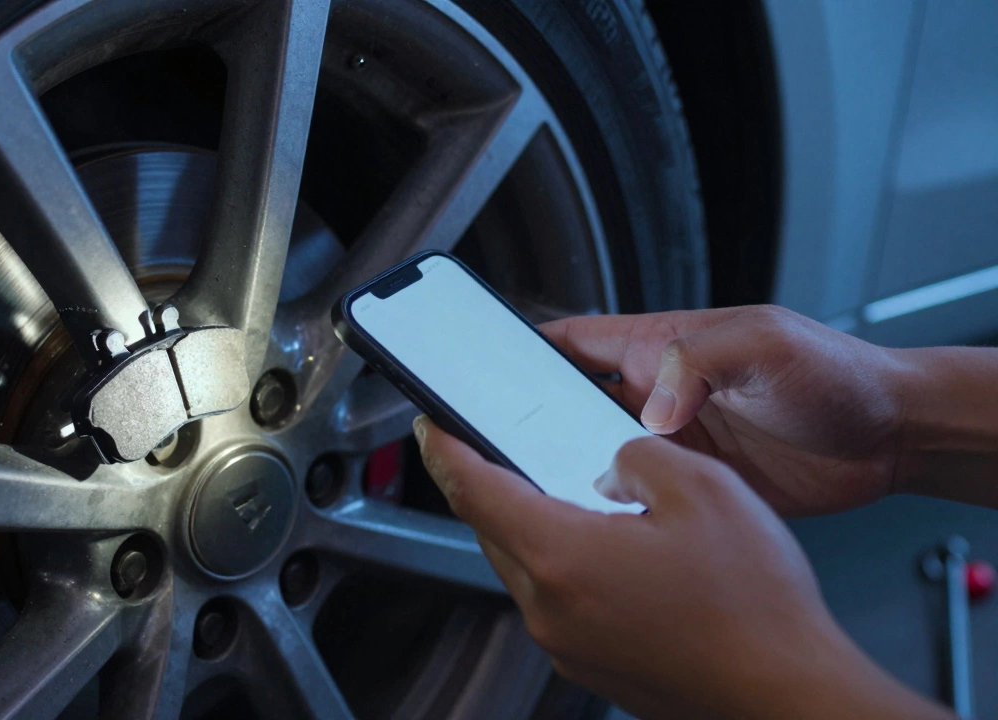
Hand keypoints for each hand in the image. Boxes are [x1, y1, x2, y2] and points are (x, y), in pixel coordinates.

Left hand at [415, 420, 952, 719]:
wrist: (789, 695)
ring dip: (531, 526)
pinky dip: (563, 566)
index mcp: (562, 557)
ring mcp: (568, 645)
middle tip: (500, 449)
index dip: (445, 450)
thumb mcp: (701, 486)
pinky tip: (608, 550)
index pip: (473, 490)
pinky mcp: (591, 665)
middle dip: (490, 484)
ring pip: (523, 567)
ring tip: (568, 494)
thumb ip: (635, 455)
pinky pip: (555, 601)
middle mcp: (551, 609)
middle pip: (493, 529)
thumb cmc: (755, 608)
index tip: (431, 427)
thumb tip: (611, 465)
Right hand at [541, 305, 906, 515]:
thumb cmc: (834, 374)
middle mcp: (658, 395)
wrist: (889, 437)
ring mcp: (674, 442)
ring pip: (599, 454)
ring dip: (574, 470)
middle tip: (507, 448)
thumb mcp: (762, 345)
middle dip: (537, 424)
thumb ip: (696, 359)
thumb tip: (645, 403)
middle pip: (573, 405)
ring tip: (547, 489)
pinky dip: (615, 508)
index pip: (574, 343)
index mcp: (661, 349)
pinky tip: (601, 521)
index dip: (524, 350)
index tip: (483, 365)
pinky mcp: (694, 485)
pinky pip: (639, 495)